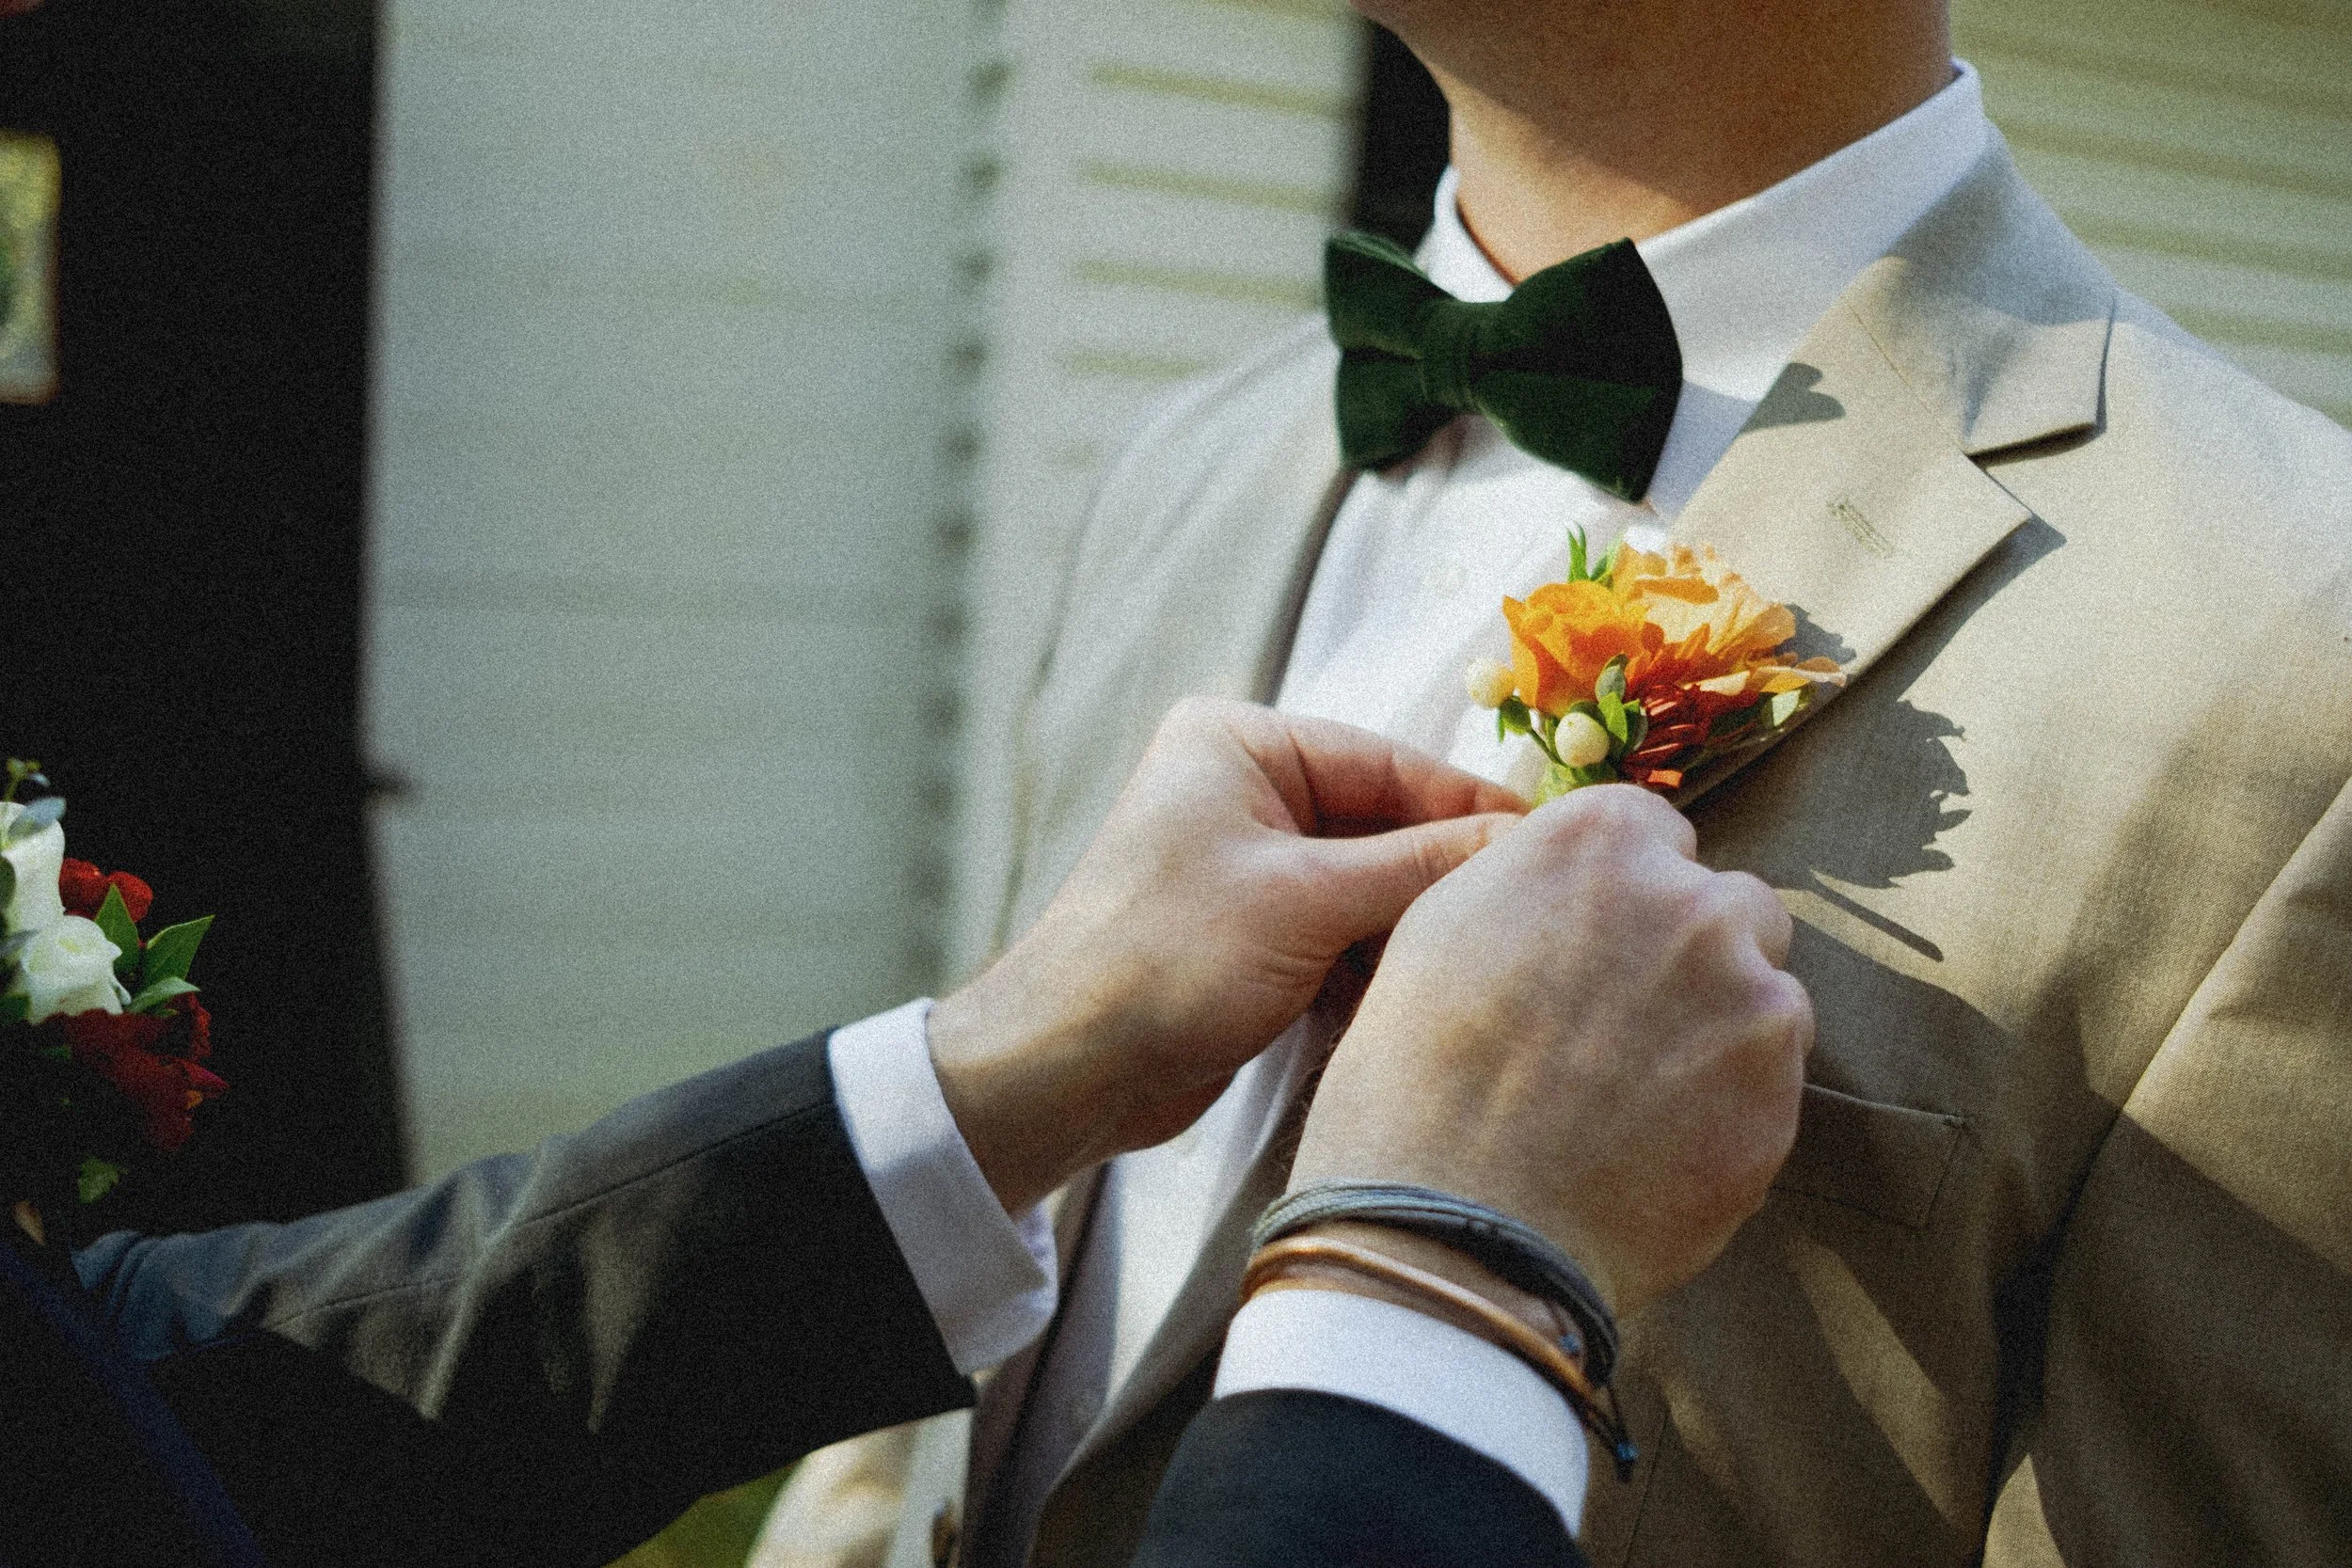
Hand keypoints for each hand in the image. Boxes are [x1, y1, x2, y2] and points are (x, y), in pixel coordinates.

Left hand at [929, 697, 1522, 1212]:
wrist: (1066, 1070)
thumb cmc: (1169, 960)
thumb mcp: (1310, 900)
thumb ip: (1426, 865)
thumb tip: (1533, 841)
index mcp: (1242, 742)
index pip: (1390, 764)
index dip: (1472, 810)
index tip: (1556, 850)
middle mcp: (1244, 790)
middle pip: (1384, 825)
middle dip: (1444, 877)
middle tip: (1533, 918)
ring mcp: (1247, 866)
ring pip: (1369, 888)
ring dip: (1414, 930)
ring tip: (1485, 964)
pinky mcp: (1250, 936)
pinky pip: (1341, 935)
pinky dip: (1377, 965)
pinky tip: (1421, 997)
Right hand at [1288, 784, 1810, 1316]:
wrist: (1451, 1225)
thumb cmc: (1415, 1081)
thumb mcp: (1437, 930)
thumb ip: (1529, 883)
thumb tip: (1574, 892)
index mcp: (1596, 840)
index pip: (1651, 832)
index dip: (1620, 894)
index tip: (1594, 945)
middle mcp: (1688, 897)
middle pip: (1725, 906)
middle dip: (1688, 955)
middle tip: (1619, 1030)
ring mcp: (1748, 992)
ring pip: (1762, 992)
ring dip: (1718, 1029)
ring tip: (1635, 1100)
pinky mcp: (1781, 1088)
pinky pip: (1772, 1079)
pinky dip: (1730, 1105)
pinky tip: (1656, 1145)